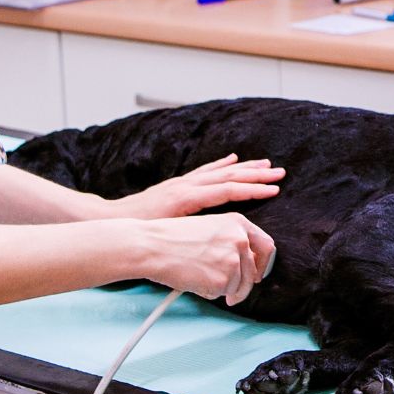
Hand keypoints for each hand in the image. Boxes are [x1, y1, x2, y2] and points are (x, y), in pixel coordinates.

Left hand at [112, 155, 283, 219]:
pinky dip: (222, 164)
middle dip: (256, 174)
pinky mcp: (179, 183)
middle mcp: (188, 185)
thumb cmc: (140, 230)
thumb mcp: (169, 233)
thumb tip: (218, 234)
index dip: (252, 190)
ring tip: (265, 163)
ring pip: (220, 171)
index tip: (273, 189)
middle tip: (279, 172)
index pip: (228, 190)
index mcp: (189, 198)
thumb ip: (194, 231)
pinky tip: (233, 159)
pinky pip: (206, 171)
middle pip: (229, 176)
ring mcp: (183, 182)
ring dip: (245, 167)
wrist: (114, 219)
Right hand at [126, 214, 276, 304]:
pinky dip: (209, 293)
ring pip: (238, 285)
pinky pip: (222, 294)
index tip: (257, 272)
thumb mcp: (209, 227)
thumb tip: (247, 264)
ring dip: (222, 288)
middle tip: (232, 291)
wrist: (152, 246)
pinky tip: (194, 280)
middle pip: (253, 271)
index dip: (263, 263)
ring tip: (199, 276)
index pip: (266, 245)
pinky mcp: (224, 279)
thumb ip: (231, 240)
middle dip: (242, 285)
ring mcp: (233, 260)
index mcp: (238, 222)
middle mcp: (240, 239)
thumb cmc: (172, 238)